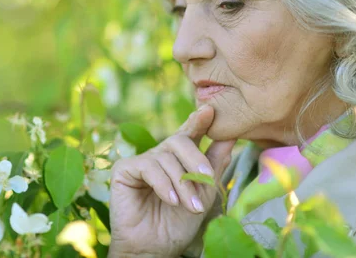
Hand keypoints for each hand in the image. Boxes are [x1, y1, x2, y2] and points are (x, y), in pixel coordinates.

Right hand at [109, 105, 236, 257]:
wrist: (154, 248)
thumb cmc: (179, 223)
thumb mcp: (204, 193)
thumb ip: (215, 165)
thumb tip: (231, 137)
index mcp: (178, 158)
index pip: (188, 134)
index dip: (198, 121)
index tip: (210, 111)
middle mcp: (159, 155)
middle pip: (179, 140)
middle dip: (196, 159)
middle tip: (208, 178)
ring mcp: (141, 161)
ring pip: (166, 157)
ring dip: (182, 183)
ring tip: (190, 205)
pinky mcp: (124, 169)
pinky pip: (148, 167)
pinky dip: (163, 184)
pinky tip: (171, 200)